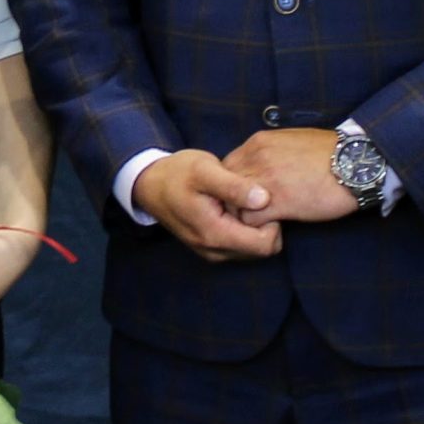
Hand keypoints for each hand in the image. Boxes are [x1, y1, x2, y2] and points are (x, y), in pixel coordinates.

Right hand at [132, 150, 281, 262]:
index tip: (263, 198)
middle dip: (267, 225)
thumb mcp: (205, 170)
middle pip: (263, 249)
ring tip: (244, 201)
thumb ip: (234, 186)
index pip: (265, 244)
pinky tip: (236, 208)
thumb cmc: (178, 174)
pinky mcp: (211, 249)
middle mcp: (215, 251)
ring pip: (254, 249)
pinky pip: (242, 246)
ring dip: (256, 228)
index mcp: (216, 234)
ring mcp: (212, 253)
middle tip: (255, 197)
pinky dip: (246, 230)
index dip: (273, 221)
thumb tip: (265, 199)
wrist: (150, 184)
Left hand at [221, 129, 357, 224]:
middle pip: (223, 187)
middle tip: (249, 214)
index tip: (246, 198)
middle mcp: (256, 158)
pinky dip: (258, 228)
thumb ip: (269, 153)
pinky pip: (249, 220)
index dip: (233, 186)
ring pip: (232, 204)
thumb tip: (260, 167)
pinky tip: (276, 227)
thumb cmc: (331, 154)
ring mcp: (265, 180)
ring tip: (262, 222)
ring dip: (244, 217)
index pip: (226, 167)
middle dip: (233, 203)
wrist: (357, 162)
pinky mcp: (278, 202)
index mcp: (259, 142)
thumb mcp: (292, 142)